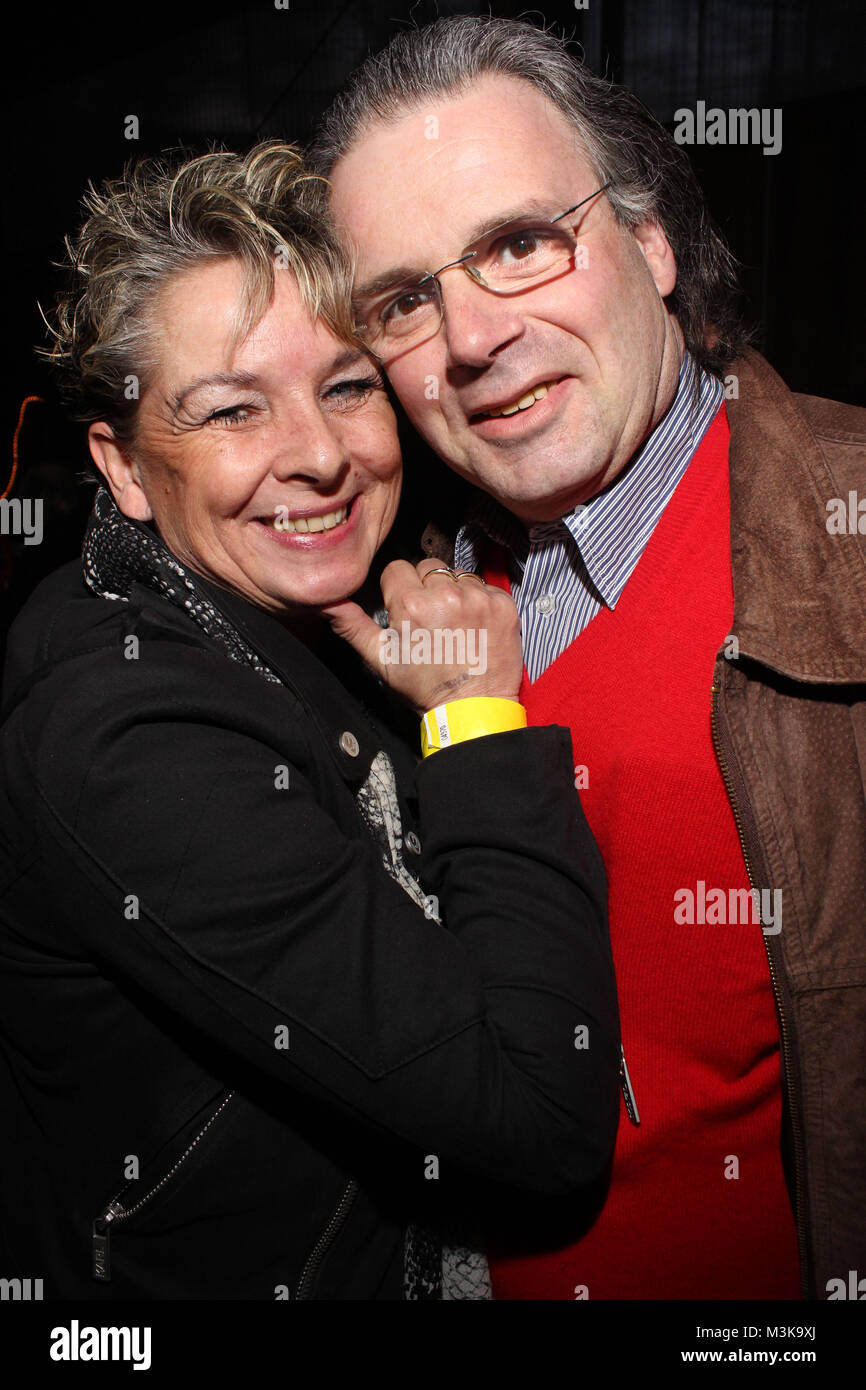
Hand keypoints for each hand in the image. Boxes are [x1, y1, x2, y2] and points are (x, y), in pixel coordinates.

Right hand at [321, 560, 522, 714]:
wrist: (473, 709)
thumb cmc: (426, 689)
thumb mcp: (381, 660)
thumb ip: (352, 625)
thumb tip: (328, 601)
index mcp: (410, 604)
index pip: (398, 569)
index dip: (399, 590)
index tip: (406, 611)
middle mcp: (445, 594)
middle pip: (428, 567)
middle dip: (426, 588)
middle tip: (432, 620)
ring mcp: (478, 597)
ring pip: (458, 574)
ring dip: (455, 593)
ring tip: (454, 624)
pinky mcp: (503, 604)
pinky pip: (486, 587)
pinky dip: (480, 602)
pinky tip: (474, 626)